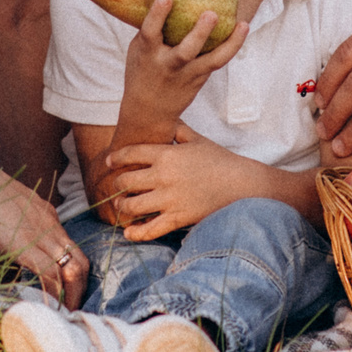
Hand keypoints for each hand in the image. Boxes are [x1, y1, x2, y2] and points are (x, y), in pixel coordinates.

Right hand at [0, 159, 88, 307]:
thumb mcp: (7, 220)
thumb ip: (13, 242)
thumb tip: (10, 273)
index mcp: (49, 220)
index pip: (73, 250)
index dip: (75, 275)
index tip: (69, 294)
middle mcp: (52, 227)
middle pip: (82, 261)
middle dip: (81, 289)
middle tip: (72, 309)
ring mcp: (42, 235)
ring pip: (72, 269)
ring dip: (72, 295)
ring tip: (65, 314)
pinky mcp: (26, 244)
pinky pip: (49, 272)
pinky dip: (54, 293)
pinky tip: (49, 307)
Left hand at [100, 127, 259, 239]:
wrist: (241, 184)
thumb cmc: (220, 160)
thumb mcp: (197, 140)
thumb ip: (178, 130)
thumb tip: (167, 117)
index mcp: (166, 154)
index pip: (130, 154)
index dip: (116, 158)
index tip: (109, 162)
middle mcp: (164, 176)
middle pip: (126, 182)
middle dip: (117, 185)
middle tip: (117, 187)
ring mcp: (170, 199)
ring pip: (132, 207)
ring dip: (122, 207)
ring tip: (122, 207)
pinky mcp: (178, 218)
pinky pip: (150, 230)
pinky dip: (136, 234)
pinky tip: (129, 233)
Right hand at [118, 0, 247, 130]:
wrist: (149, 112)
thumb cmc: (142, 71)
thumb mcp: (138, 50)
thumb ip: (151, 27)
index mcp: (147, 54)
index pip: (150, 32)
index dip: (157, 14)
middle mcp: (168, 65)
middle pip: (186, 51)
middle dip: (199, 34)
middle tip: (211, 14)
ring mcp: (187, 74)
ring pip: (211, 60)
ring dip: (228, 43)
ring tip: (242, 24)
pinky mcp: (201, 78)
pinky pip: (219, 61)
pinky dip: (232, 45)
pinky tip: (243, 27)